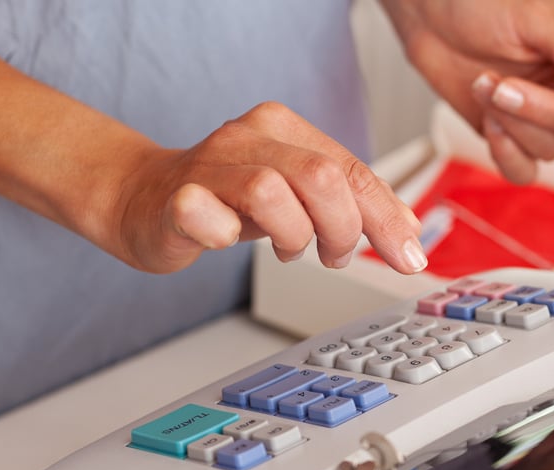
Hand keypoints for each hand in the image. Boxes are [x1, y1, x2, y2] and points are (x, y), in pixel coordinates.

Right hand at [114, 102, 424, 274]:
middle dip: (343, 228)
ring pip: (271, 192)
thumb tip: (409, 229)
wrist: (144, 199)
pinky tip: (229, 240)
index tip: (408, 256)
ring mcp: (208, 166)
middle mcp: (248, 137)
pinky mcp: (175, 199)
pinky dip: (223, 233)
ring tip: (288, 249)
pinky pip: (203, 212)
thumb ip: (350, 204)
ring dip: (293, 235)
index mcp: (284, 129)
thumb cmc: (227, 198)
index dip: (386, 217)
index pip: (352, 170)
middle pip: (321, 177)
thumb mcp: (298, 196)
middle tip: (334, 254)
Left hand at [382, 0, 553, 183]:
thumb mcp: (534, 16)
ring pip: (549, 150)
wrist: (432, 15)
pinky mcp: (509, 135)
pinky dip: (506, 153)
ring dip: (513, 124)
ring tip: (485, 85)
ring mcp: (538, 117)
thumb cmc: (483, 3)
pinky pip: (522, 168)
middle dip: (540, 112)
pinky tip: (488, 122)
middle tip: (505, 85)